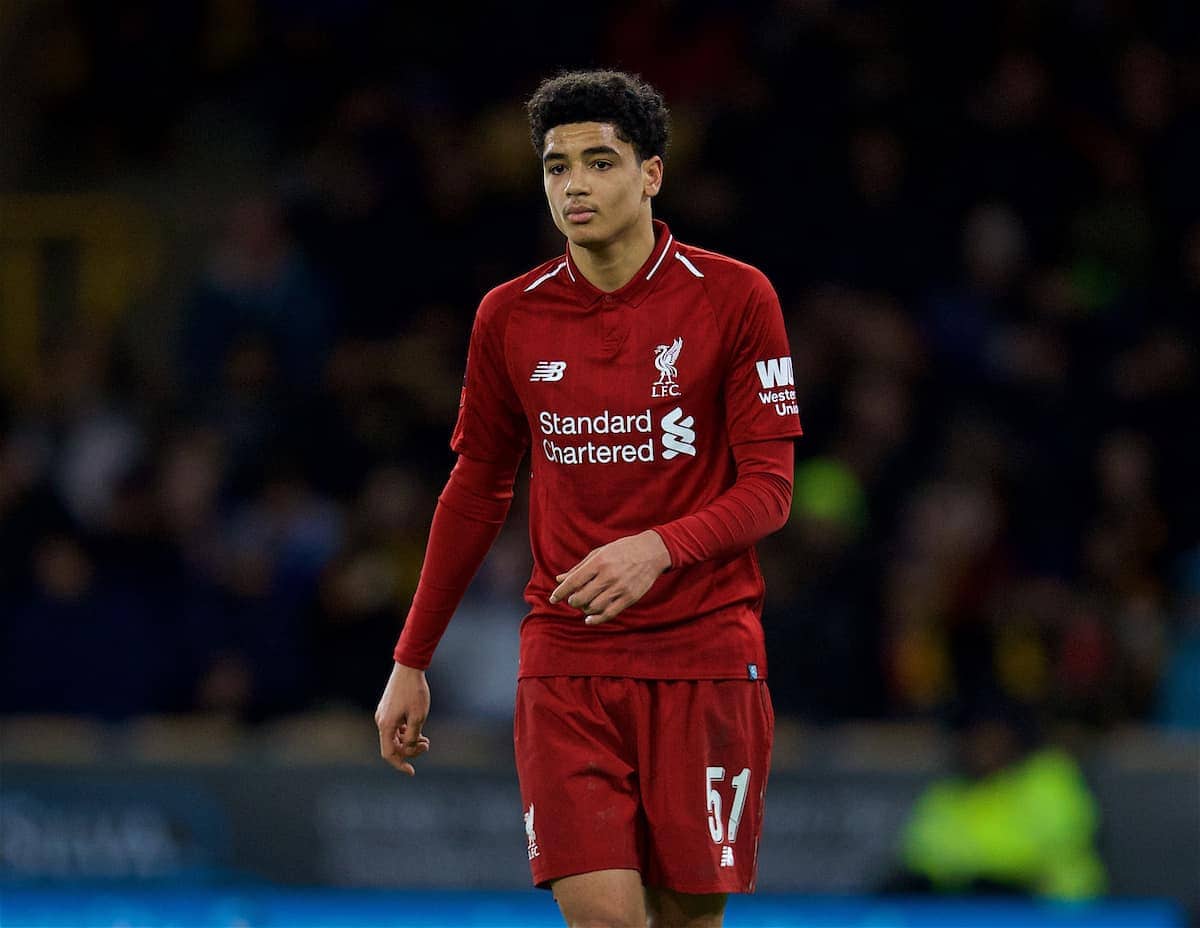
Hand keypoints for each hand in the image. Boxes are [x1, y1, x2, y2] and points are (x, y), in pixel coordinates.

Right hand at [374, 662, 431, 775]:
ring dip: (409, 741)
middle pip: (393, 746)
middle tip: (427, 745)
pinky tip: (418, 729)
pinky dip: (406, 732)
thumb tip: (409, 749)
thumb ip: (413, 737)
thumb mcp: (418, 717)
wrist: (408, 668)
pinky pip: (395, 727)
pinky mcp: (387, 708)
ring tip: (425, 739)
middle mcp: (381, 721)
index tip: (412, 772)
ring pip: (394, 737)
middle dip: (410, 750)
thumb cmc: (415, 692)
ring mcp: (383, 714)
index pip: (389, 754)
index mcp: (386, 726)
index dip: (400, 765)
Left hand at [549, 530, 670, 624]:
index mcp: (599, 562)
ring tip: (584, 605)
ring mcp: (620, 588)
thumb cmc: (622, 550)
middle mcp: (608, 576)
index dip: (560, 592)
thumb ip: (578, 568)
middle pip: (581, 597)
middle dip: (572, 601)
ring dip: (584, 609)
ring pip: (594, 607)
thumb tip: (559, 579)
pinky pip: (609, 614)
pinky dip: (596, 619)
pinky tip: (589, 619)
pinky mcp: (630, 598)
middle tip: (572, 599)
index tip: (553, 599)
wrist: (652, 552)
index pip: (573, 582)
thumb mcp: (599, 553)